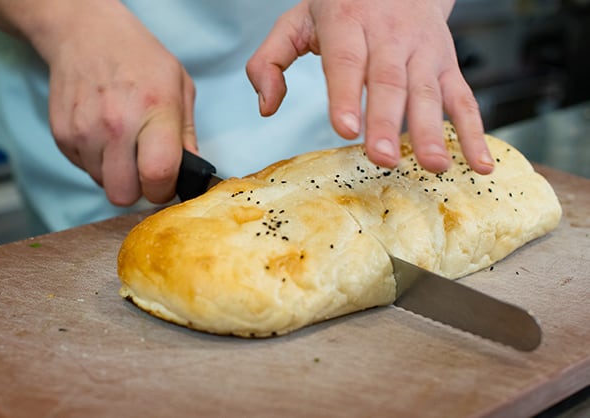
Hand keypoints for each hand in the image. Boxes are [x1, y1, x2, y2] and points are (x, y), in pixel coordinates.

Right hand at [33, 2, 197, 205]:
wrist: (86, 34)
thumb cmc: (140, 60)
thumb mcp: (180, 87)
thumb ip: (186, 135)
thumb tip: (191, 172)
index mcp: (153, 112)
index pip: (157, 176)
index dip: (164, 190)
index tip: (166, 183)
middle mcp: (116, 125)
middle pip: (124, 194)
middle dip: (138, 189)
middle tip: (143, 170)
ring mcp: (84, 131)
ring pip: (103, 184)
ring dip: (116, 173)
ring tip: (123, 143)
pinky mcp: (62, 135)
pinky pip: (84, 169)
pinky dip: (97, 161)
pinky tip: (103, 135)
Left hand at [246, 0, 493, 174]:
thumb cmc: (342, 6)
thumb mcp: (297, 20)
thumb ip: (271, 60)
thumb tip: (267, 106)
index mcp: (348, 22)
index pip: (347, 60)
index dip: (346, 95)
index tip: (345, 129)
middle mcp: (389, 36)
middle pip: (390, 81)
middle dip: (387, 122)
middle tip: (382, 158)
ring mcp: (423, 51)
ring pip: (428, 92)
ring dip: (431, 132)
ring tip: (433, 166)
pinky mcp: (447, 65)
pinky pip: (464, 98)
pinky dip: (474, 131)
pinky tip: (478, 162)